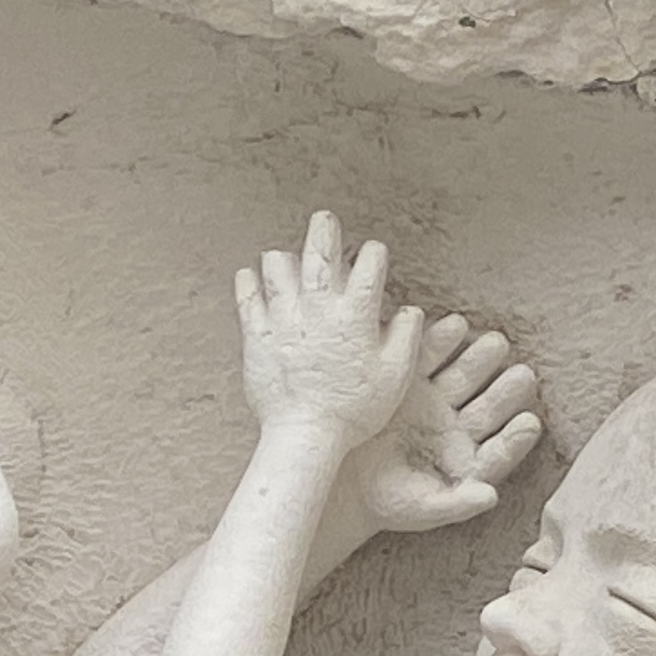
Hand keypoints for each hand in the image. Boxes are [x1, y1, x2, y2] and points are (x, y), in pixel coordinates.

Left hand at [233, 212, 417, 457]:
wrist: (305, 435)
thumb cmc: (355, 411)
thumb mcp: (395, 377)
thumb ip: (406, 337)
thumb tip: (409, 310)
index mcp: (355, 315)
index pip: (369, 264)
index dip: (374, 254)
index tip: (373, 256)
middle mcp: (318, 308)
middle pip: (320, 251)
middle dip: (324, 230)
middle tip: (324, 221)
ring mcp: (283, 318)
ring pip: (277, 265)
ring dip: (284, 258)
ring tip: (286, 259)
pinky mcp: (255, 334)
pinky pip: (246, 294)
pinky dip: (248, 281)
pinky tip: (251, 277)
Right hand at [339, 312, 543, 535]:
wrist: (344, 479)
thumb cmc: (388, 502)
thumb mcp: (421, 508)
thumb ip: (457, 504)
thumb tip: (491, 496)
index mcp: (469, 459)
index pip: (500, 448)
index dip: (515, 438)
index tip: (529, 423)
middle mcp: (458, 425)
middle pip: (489, 405)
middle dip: (506, 390)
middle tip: (524, 375)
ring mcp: (435, 398)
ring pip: (465, 374)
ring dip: (480, 358)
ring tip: (496, 343)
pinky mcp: (409, 377)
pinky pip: (429, 355)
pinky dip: (441, 340)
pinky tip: (456, 326)